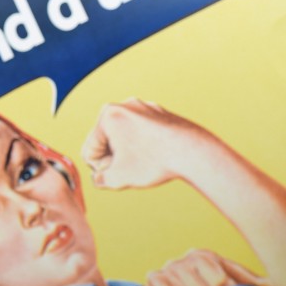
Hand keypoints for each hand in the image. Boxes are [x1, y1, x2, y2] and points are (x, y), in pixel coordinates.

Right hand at [82, 99, 206, 189]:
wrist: (195, 153)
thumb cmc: (154, 163)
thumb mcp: (118, 178)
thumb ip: (100, 180)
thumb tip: (100, 177)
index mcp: (108, 115)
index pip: (90, 150)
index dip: (101, 169)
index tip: (119, 173)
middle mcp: (125, 105)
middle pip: (106, 141)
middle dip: (114, 158)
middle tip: (131, 170)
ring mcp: (144, 107)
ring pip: (125, 137)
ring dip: (128, 153)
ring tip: (144, 164)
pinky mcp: (160, 114)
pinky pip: (142, 134)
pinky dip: (145, 146)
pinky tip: (157, 157)